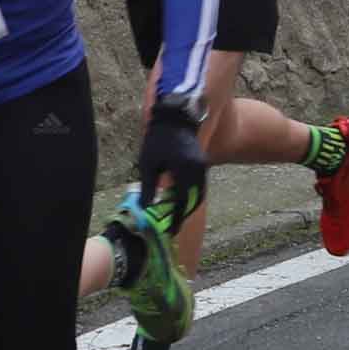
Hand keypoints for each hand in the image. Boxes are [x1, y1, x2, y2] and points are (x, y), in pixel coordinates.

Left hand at [137, 94, 210, 220]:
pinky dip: (190, 194)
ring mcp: (202, 167)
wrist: (175, 118)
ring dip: (187, 205)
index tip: (169, 231)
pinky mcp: (202, 163)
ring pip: (198, 193)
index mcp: (185, 172)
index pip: (181, 202)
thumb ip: (148, 187)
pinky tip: (178, 197)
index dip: (175, 219)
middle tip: (172, 225)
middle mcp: (198, 171)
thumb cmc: (158, 139)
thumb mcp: (149, 164)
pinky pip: (198, 185)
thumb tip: (146, 207)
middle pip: (194, 201)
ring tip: (174, 213)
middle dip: (183, 214)